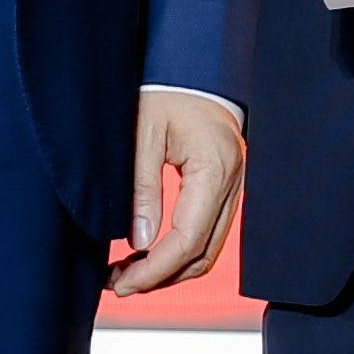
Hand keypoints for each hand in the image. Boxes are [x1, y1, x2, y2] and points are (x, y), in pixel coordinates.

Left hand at [110, 90, 242, 296]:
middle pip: (203, 253)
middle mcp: (233, 181)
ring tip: (129, 274)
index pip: (188, 239)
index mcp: (215, 167)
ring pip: (208, 249)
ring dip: (170, 269)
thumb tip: (139, 242)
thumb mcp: (141, 136)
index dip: (155, 269)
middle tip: (119, 284)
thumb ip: (142, 190)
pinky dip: (181, 252)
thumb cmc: (166, 93)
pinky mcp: (225, 188)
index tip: (122, 282)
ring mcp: (234, 186)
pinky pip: (208, 233)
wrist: (191, 69)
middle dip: (161, 277)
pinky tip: (151, 254)